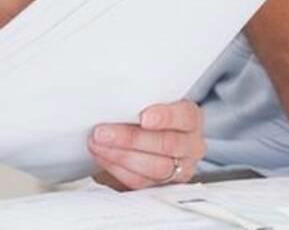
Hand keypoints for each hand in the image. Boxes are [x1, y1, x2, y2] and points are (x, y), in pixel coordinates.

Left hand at [88, 100, 206, 189]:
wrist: (150, 141)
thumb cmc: (149, 118)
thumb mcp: (151, 104)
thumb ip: (140, 102)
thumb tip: (113, 102)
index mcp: (191, 119)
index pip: (185, 116)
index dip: (165, 117)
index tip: (143, 117)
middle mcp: (191, 145)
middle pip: (167, 144)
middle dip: (131, 139)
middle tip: (103, 132)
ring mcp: (180, 169)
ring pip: (155, 167)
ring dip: (121, 156)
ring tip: (97, 145)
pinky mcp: (162, 186)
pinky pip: (141, 182)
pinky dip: (118, 169)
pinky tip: (103, 157)